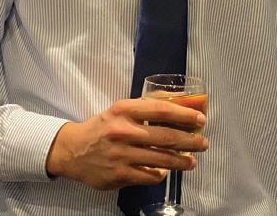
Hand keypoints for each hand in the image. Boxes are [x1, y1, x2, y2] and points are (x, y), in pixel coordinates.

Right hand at [44, 98, 208, 190]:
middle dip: (190, 141)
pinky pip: (149, 176)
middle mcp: (123, 131)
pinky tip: (167, 171)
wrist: (73, 151)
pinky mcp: (119, 174)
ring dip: (182, 161)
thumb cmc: (102, 128)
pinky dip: (161, 174)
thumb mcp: (120, 109)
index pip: (161, 110)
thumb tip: (180, 101)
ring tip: (192, 161)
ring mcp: (121, 155)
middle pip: (166, 137)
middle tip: (203, 142)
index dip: (185, 115)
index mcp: (124, 110)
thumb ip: (147, 105)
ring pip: (161, 159)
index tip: (200, 119)